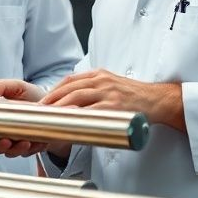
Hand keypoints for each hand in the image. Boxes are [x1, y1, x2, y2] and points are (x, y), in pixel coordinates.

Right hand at [0, 79, 50, 157]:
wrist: (54, 101)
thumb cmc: (30, 94)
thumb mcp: (15, 87)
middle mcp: (6, 134)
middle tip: (5, 141)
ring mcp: (19, 142)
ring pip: (12, 152)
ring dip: (16, 149)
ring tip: (24, 142)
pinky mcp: (34, 146)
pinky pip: (31, 152)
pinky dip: (33, 149)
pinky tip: (36, 142)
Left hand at [41, 68, 184, 130]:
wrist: (159, 100)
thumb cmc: (134, 96)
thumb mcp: (112, 85)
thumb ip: (94, 89)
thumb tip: (71, 102)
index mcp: (99, 75)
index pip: (69, 81)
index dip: (53, 91)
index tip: (41, 103)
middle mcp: (102, 81)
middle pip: (69, 89)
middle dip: (51, 101)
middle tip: (38, 112)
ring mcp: (109, 93)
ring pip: (76, 98)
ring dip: (58, 108)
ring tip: (47, 118)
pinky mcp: (116, 106)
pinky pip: (92, 112)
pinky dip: (78, 117)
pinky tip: (68, 122)